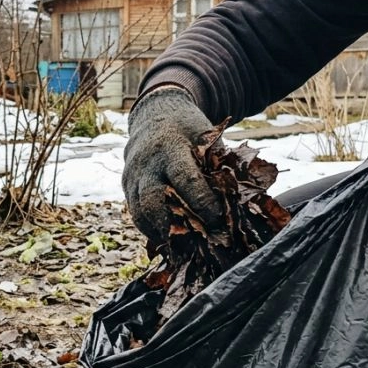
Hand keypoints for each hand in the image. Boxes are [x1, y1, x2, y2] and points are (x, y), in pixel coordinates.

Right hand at [123, 87, 224, 243]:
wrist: (154, 116)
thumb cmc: (189, 130)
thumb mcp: (208, 138)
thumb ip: (219, 166)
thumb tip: (240, 201)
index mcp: (170, 147)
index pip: (184, 179)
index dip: (201, 202)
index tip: (218, 220)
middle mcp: (146, 165)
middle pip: (153, 202)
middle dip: (175, 226)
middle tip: (198, 245)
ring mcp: (132, 178)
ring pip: (141, 214)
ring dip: (162, 235)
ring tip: (185, 252)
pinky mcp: (126, 189)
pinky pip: (137, 216)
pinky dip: (154, 232)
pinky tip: (173, 244)